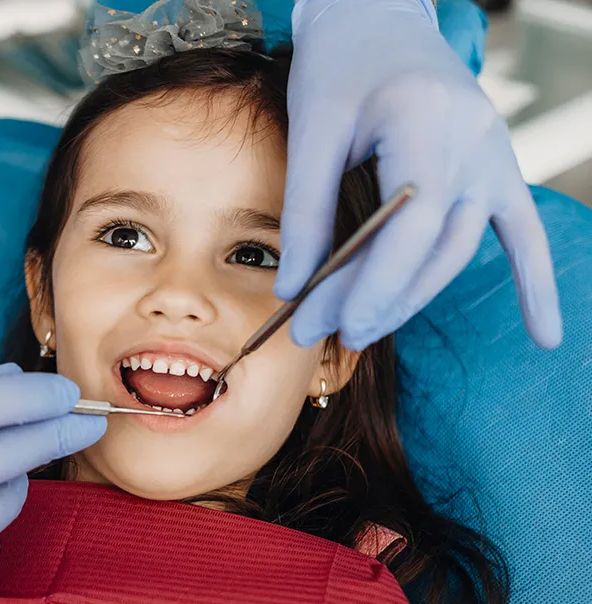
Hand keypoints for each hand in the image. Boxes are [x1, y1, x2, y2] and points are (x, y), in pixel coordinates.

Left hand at [278, 0, 561, 350]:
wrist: (379, 17)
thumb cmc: (339, 65)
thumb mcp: (311, 127)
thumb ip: (305, 209)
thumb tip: (294, 289)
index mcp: (428, 122)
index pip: (409, 226)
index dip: (369, 285)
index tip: (324, 325)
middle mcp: (475, 142)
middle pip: (431, 248)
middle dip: (375, 300)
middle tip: (320, 336)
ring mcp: (494, 155)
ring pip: (458, 250)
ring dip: (411, 299)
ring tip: (358, 331)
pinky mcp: (497, 166)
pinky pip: (523, 232)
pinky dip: (535, 282)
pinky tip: (545, 335)